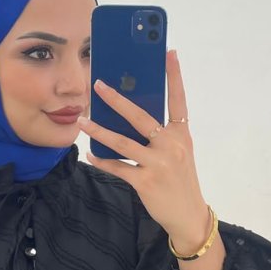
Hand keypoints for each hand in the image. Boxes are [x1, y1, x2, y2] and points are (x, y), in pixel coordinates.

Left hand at [79, 49, 209, 246]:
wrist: (188, 216)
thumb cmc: (180, 180)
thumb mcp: (178, 153)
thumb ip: (161, 135)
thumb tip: (131, 117)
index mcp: (182, 135)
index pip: (178, 101)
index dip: (175, 77)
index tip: (169, 53)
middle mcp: (172, 146)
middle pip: (141, 117)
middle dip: (117, 99)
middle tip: (98, 84)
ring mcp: (158, 164)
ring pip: (122, 142)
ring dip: (99, 131)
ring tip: (82, 121)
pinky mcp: (146, 181)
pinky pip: (118, 167)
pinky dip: (102, 160)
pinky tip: (90, 155)